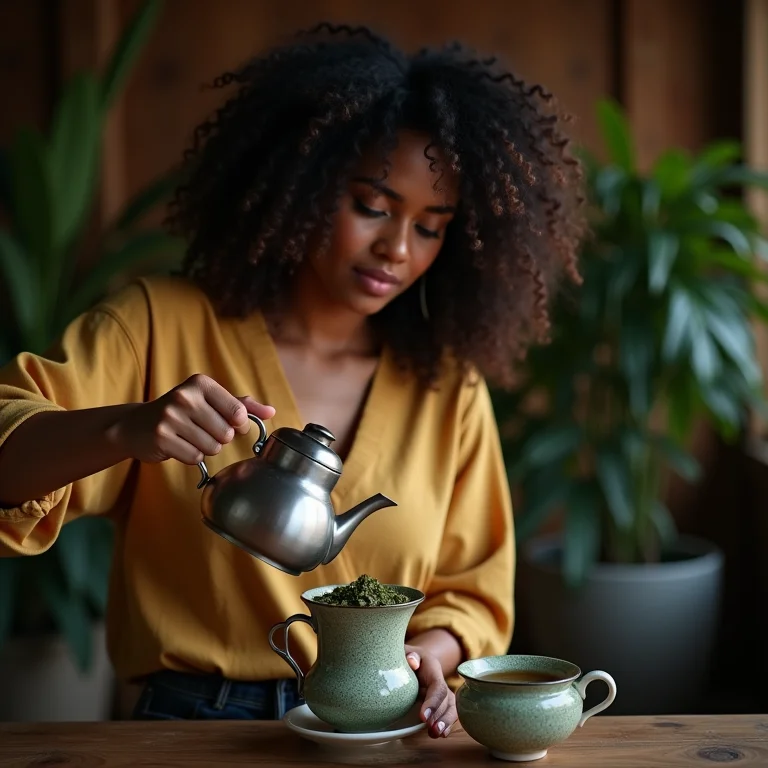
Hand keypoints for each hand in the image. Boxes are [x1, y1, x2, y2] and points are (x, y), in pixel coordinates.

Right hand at [115, 373, 275, 464]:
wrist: (136, 425)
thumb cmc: (182, 412)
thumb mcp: (210, 401)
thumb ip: (242, 405)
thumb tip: (271, 411)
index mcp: (201, 383)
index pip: (238, 413)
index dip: (238, 425)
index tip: (227, 423)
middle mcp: (185, 396)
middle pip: (226, 433)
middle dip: (219, 438)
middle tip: (201, 430)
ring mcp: (171, 417)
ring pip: (212, 447)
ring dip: (205, 448)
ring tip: (189, 436)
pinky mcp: (161, 437)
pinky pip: (194, 457)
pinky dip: (190, 456)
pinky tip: (178, 445)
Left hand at [405, 645, 457, 737]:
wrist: (414, 658)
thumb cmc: (406, 655)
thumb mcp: (405, 650)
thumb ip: (408, 653)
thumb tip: (412, 662)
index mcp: (432, 668)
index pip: (437, 686)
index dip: (433, 701)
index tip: (423, 716)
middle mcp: (440, 680)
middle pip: (445, 699)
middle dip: (439, 715)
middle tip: (431, 729)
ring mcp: (441, 692)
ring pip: (450, 707)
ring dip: (445, 722)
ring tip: (436, 734)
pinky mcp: (440, 701)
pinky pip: (448, 712)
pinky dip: (447, 723)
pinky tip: (441, 734)